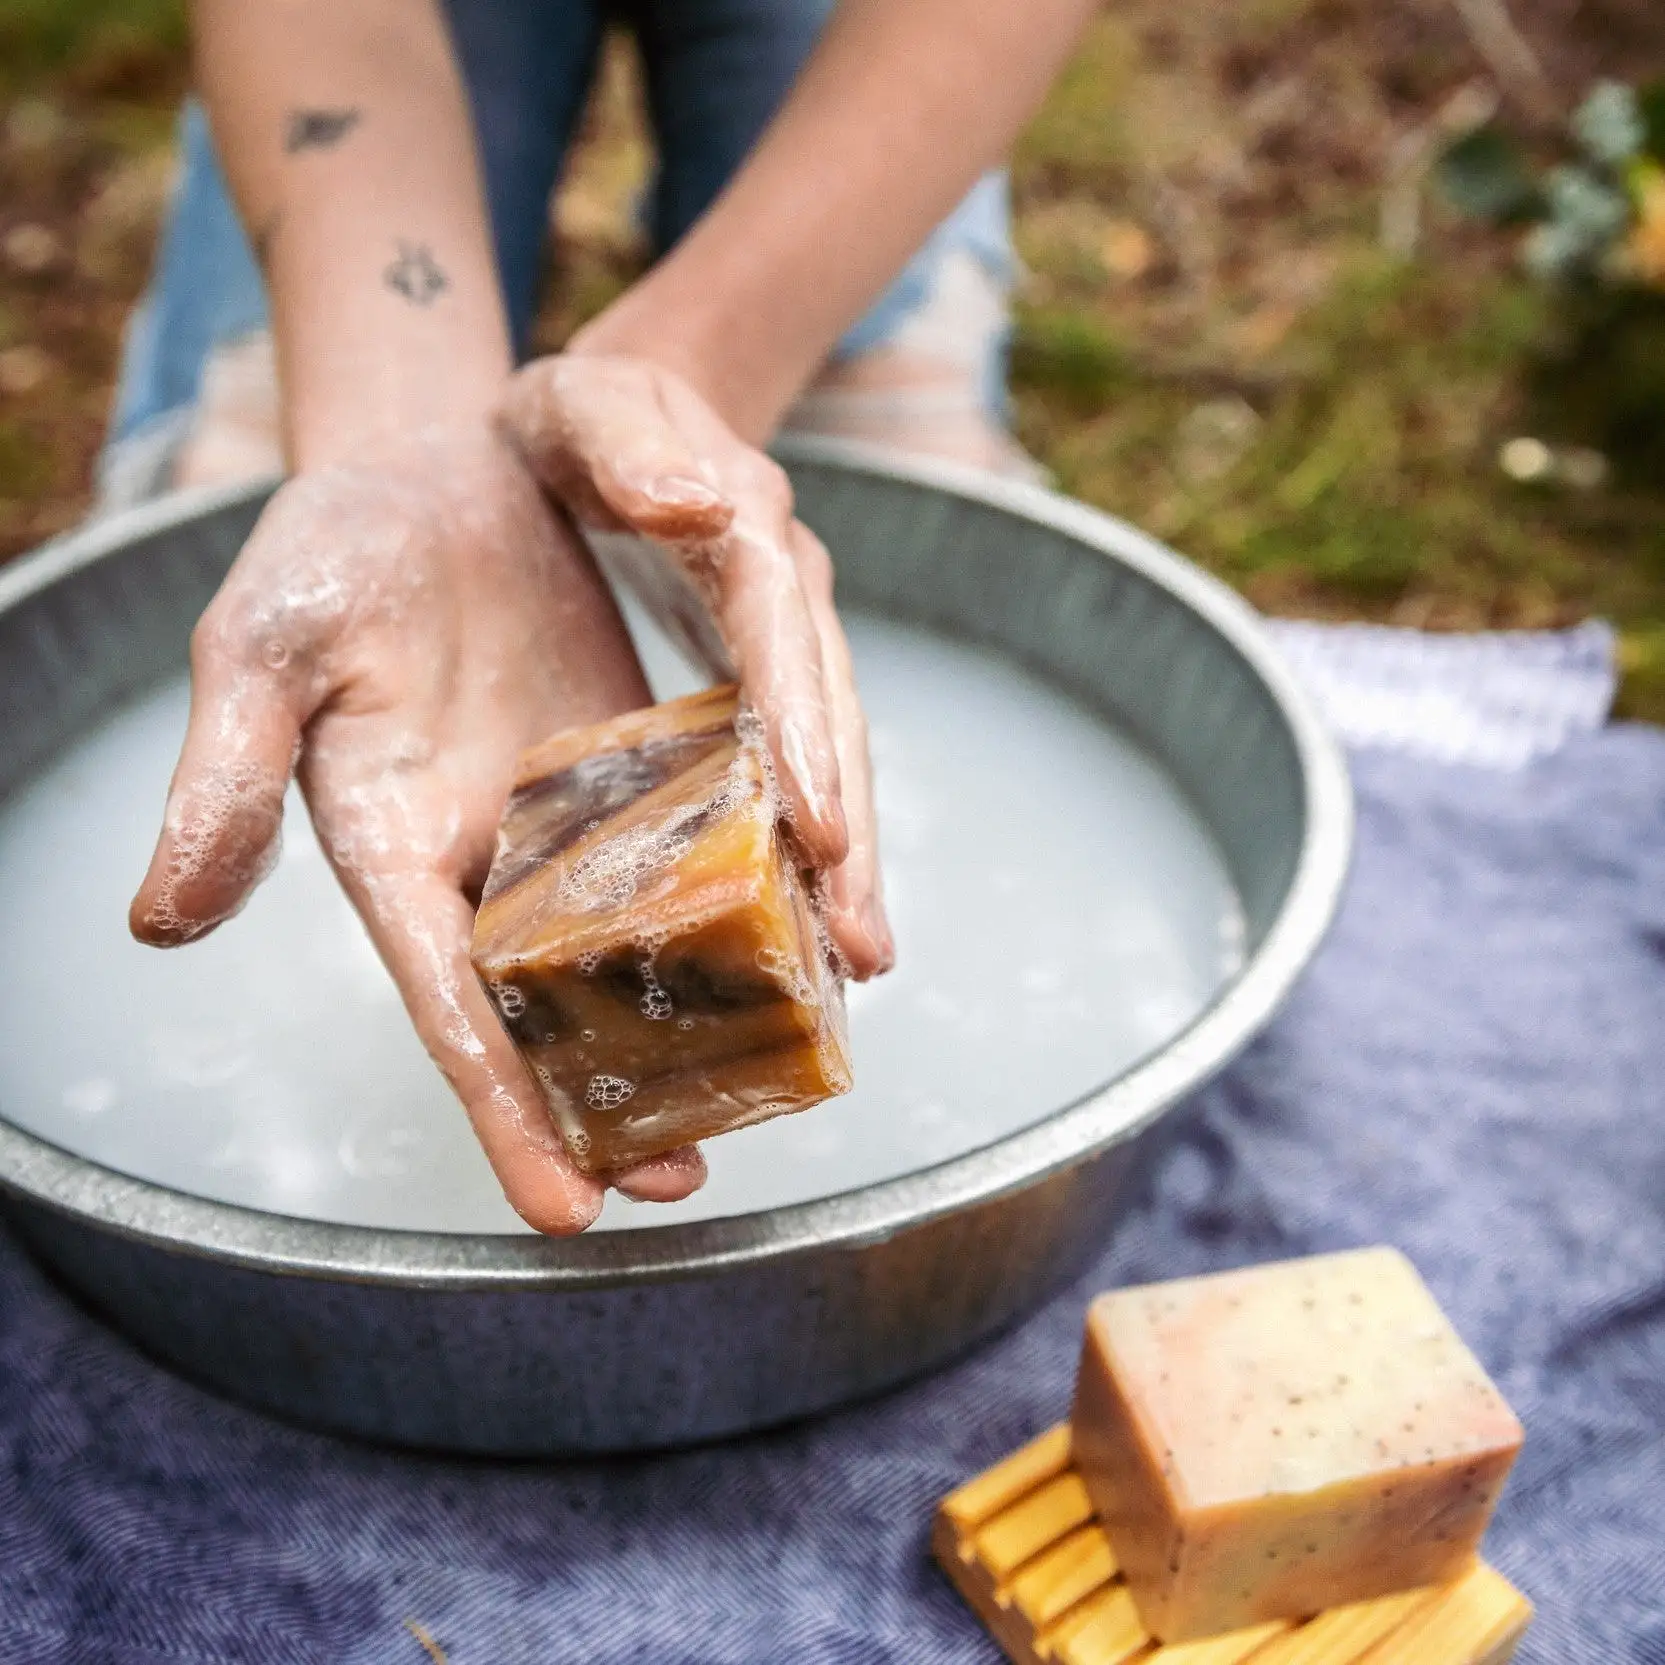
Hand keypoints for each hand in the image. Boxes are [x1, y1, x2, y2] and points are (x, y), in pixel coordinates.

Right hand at [128, 423, 706, 1232]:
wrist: (437, 475)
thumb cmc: (335, 556)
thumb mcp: (265, 646)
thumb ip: (226, 778)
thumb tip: (158, 922)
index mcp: (388, 847)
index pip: (446, 999)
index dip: (500, 1103)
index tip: (563, 1210)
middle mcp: (482, 856)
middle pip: (549, 1005)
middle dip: (607, 1101)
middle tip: (683, 1185)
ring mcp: (565, 819)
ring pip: (631, 942)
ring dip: (690, 1018)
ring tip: (760, 1096)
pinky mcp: (635, 767)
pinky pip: (692, 850)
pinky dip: (738, 900)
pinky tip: (800, 946)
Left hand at [498, 351, 893, 978]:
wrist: (601, 424)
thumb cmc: (575, 416)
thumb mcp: (578, 400)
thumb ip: (626, 437)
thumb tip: (696, 501)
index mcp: (740, 526)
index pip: (781, 631)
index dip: (804, 729)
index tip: (819, 828)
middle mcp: (780, 598)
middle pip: (830, 721)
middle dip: (848, 833)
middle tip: (861, 946)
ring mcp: (778, 647)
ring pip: (823, 758)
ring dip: (840, 861)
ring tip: (854, 965)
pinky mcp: (754, 687)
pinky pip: (786, 770)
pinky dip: (798, 845)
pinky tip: (799, 923)